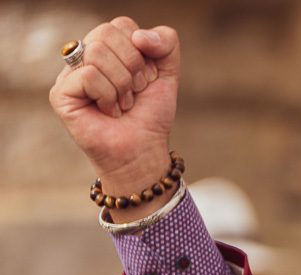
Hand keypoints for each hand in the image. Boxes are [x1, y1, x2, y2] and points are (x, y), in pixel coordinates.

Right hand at [49, 17, 178, 208]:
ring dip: (122, 84)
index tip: (146, 79)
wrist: (144, 151)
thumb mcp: (167, 74)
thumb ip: (166, 43)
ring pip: (97, 52)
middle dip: (133, 66)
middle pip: (107, 33)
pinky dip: (109, 96)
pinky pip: (89, 74)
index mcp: (107, 49)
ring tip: (123, 104)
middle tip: (135, 92)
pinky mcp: (60, 92)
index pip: (122, 25)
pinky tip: (109, 112)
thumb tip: (141, 36)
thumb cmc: (150, 115)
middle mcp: (84, 57)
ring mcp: (69, 74)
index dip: (143, 52)